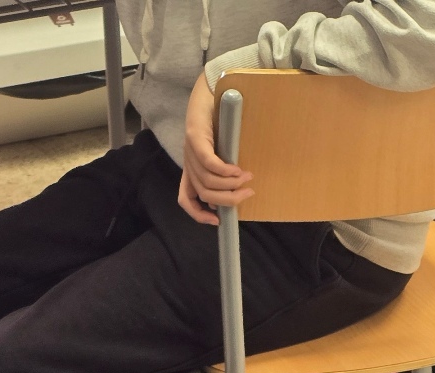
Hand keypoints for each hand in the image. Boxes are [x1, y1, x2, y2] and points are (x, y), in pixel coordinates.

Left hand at [178, 73, 252, 224]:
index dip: (199, 215)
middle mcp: (188, 163)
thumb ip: (225, 168)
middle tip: (247, 195)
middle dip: (227, 200)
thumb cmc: (217, 119)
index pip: (186, 200)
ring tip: (248, 179)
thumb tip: (241, 188)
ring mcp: (189, 151)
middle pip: (204, 194)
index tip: (218, 221)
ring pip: (208, 182)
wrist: (209, 89)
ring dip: (231, 185)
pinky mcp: (195, 138)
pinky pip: (210, 163)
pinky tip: (237, 171)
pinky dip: (225, 172)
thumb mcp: (221, 149)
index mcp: (191, 169)